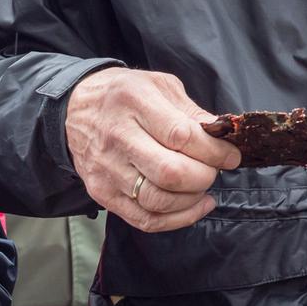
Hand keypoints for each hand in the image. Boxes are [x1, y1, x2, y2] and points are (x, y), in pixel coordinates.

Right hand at [65, 68, 242, 231]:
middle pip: (170, 173)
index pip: (182, 136)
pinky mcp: (102, 193)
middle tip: (214, 170)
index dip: (214, 151)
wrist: (75, 109)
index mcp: (135, 102)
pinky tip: (195, 206)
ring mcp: (107, 170)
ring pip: (158, 201)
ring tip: (203, 186)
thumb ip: (191, 111)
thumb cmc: (125, 95)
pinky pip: (144, 219)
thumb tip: (222, 137)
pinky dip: (177, 219)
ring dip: (192, 200)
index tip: (231, 155)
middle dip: (204, 177)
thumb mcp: (160, 86)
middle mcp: (118, 138)